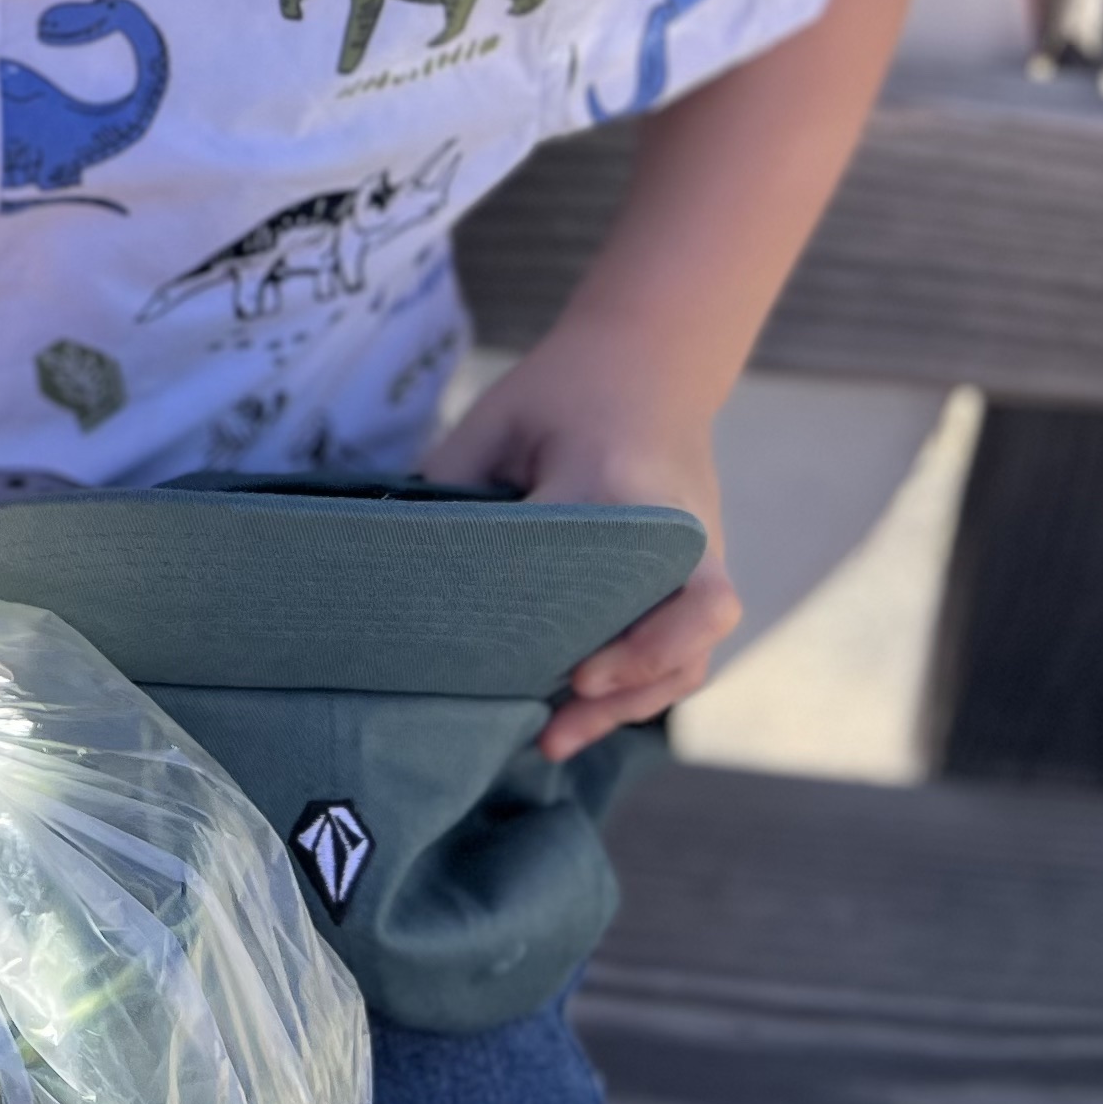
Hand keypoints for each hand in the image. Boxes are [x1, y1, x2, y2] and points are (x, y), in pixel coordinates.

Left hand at [426, 338, 738, 759]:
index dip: (562, 612)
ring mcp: (702, 557)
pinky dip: (648, 688)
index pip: (590, 558)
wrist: (650, 365)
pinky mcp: (705, 575)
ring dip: (634, 701)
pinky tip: (588, 714)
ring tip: (556, 738)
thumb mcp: (495, 422)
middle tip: (558, 706)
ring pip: (692, 651)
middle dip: (625, 676)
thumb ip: (450, 486)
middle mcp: (677, 529)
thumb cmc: (560, 395)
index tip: (542, 658)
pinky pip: (692, 648)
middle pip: (677, 621)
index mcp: (618, 482)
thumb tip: (397, 566)